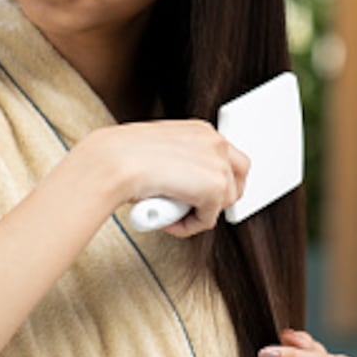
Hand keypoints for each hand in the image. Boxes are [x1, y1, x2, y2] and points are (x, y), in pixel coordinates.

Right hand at [74, 120, 249, 236]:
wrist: (116, 161)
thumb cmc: (124, 156)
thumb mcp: (159, 152)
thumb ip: (179, 163)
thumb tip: (184, 184)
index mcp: (201, 130)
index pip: (225, 155)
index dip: (215, 177)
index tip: (197, 191)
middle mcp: (215, 142)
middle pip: (240, 174)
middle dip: (222, 195)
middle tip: (198, 208)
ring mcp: (218, 165)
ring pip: (224, 201)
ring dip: (200, 212)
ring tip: (171, 211)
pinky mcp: (216, 189)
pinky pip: (208, 220)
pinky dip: (188, 225)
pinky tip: (166, 218)